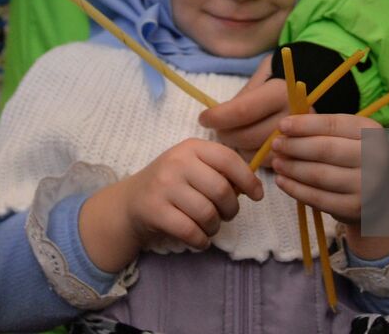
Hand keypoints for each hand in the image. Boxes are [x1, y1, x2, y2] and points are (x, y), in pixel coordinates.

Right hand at [113, 139, 263, 254]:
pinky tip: (200, 239)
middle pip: (221, 189)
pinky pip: (190, 231)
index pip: (228, 159)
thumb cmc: (172, 183)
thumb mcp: (193, 167)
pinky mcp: (154, 210)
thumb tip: (252, 186)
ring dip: (215, 226)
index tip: (257, 195)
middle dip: (231, 208)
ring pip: (207, 213)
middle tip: (227, 215)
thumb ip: (219, 171)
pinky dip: (201, 240)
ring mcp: (163, 186)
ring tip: (210, 226)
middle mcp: (177, 162)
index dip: (248, 178)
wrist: (130, 201)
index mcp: (191, 147)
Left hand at [197, 54, 289, 157]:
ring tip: (234, 134)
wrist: (312, 85)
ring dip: (238, 147)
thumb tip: (218, 116)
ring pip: (254, 153)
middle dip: (226, 135)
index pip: (242, 111)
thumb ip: (242, 97)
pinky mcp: (297, 154)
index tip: (204, 118)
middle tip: (217, 129)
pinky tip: (249, 144)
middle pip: (247, 136)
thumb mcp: (260, 77)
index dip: (219, 117)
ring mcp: (297, 138)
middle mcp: (292, 117)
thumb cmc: (278, 79)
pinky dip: (252, 156)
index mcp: (281, 93)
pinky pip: (265, 163)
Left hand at [271, 113, 388, 258]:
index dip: (305, 124)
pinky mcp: (353, 208)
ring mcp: (365, 185)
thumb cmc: (357, 158)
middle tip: (276, 144)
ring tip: (276, 162)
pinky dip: (295, 189)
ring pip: (319, 175)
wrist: (382, 196)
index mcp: (372, 133)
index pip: (333, 124)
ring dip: (292, 167)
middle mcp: (374, 158)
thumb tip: (286, 126)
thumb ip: (324, 130)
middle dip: (295, 146)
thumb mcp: (350, 138)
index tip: (282, 124)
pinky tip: (282, 181)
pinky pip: (317, 198)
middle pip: (325, 149)